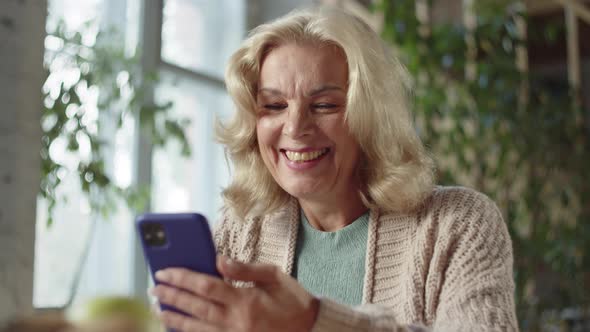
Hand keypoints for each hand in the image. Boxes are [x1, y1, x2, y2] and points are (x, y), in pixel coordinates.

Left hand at [150, 256, 318, 331]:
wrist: (310, 330)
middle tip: (154, 288)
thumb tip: (219, 259)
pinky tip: (178, 327)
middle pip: (195, 308)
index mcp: (246, 301)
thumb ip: (245, 268)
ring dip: (175, 318)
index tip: (164, 271)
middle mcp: (236, 323)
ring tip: (158, 308)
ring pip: (196, 329)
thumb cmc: (293, 300)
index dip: (182, 278)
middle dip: (172, 297)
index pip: (205, 287)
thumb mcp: (274, 277)